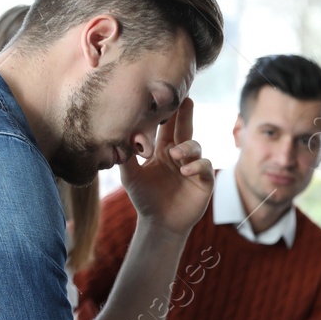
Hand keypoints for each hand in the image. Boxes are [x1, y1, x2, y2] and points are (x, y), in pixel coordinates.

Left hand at [118, 98, 212, 235]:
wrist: (158, 224)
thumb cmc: (144, 199)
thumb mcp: (130, 176)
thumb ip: (126, 157)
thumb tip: (116, 136)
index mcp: (163, 150)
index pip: (166, 127)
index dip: (168, 113)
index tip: (166, 95)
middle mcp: (180, 155)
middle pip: (184, 129)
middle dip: (186, 114)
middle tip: (186, 99)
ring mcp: (193, 167)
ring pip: (195, 146)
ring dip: (186, 147)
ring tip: (175, 154)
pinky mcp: (204, 181)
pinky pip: (205, 167)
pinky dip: (197, 165)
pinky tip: (185, 169)